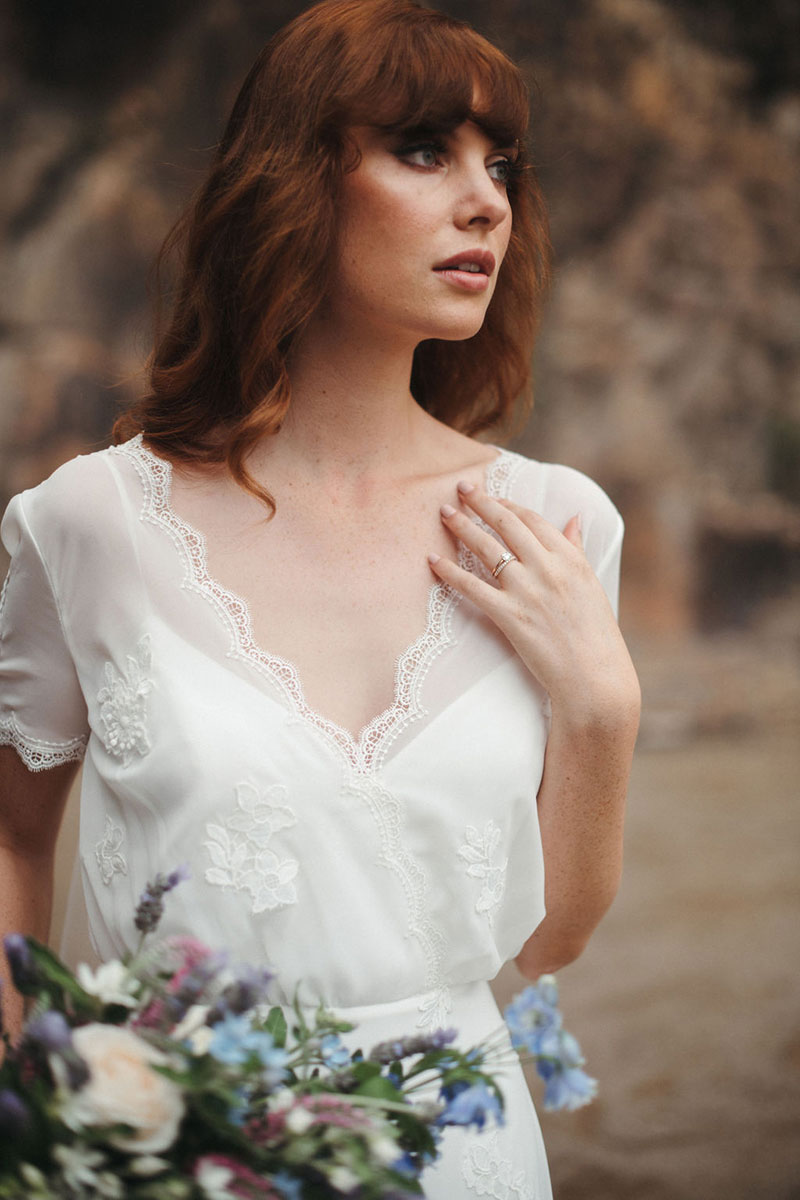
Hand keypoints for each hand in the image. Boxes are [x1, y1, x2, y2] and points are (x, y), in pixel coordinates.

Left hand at [428, 481, 639, 727]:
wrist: (595, 677)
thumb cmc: (596, 635)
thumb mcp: (592, 585)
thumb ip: (577, 549)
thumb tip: (575, 518)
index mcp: (570, 558)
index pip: (532, 520)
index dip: (508, 505)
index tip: (492, 497)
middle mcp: (548, 568)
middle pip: (506, 524)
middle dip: (480, 503)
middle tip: (460, 488)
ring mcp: (527, 591)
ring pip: (487, 548)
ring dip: (462, 526)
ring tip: (444, 513)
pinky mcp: (509, 616)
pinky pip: (472, 587)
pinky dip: (449, 572)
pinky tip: (432, 560)